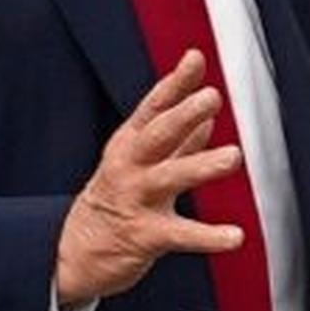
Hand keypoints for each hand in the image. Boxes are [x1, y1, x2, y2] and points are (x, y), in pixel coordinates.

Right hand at [54, 54, 243, 306]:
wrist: (74, 251)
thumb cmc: (116, 200)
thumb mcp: (142, 163)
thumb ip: (179, 141)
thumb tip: (207, 116)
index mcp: (131, 144)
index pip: (154, 107)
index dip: (176, 82)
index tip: (196, 58)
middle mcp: (130, 166)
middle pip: (157, 134)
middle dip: (183, 113)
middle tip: (212, 97)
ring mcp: (136, 199)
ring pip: (169, 177)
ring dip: (201, 165)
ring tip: (233, 156)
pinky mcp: (145, 235)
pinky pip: (180, 235)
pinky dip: (208, 236)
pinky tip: (235, 237)